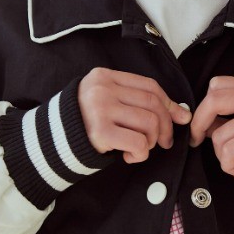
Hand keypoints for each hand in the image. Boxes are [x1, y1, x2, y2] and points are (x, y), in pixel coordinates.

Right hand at [77, 67, 191, 163]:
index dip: (169, 104)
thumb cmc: (85, 123)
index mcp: (105, 76)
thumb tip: (183, 114)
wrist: (50, 142)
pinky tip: (129, 156)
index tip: (180, 118)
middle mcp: (103, 89)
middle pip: (153, 104)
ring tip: (140, 148)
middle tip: (164, 142)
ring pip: (149, 123)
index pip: (149, 86)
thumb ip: (138, 103)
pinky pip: (138, 143)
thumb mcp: (108, 103)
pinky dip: (141, 154)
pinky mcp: (100, 132)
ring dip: (151, 141)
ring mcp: (101, 109)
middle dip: (166, 126)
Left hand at [188, 76, 233, 179]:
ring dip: (221, 156)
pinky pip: (230, 151)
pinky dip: (230, 166)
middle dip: (198, 124)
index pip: (217, 85)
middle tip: (196, 140)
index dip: (203, 106)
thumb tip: (198, 123)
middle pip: (213, 102)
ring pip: (219, 135)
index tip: (202, 124)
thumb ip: (228, 116)